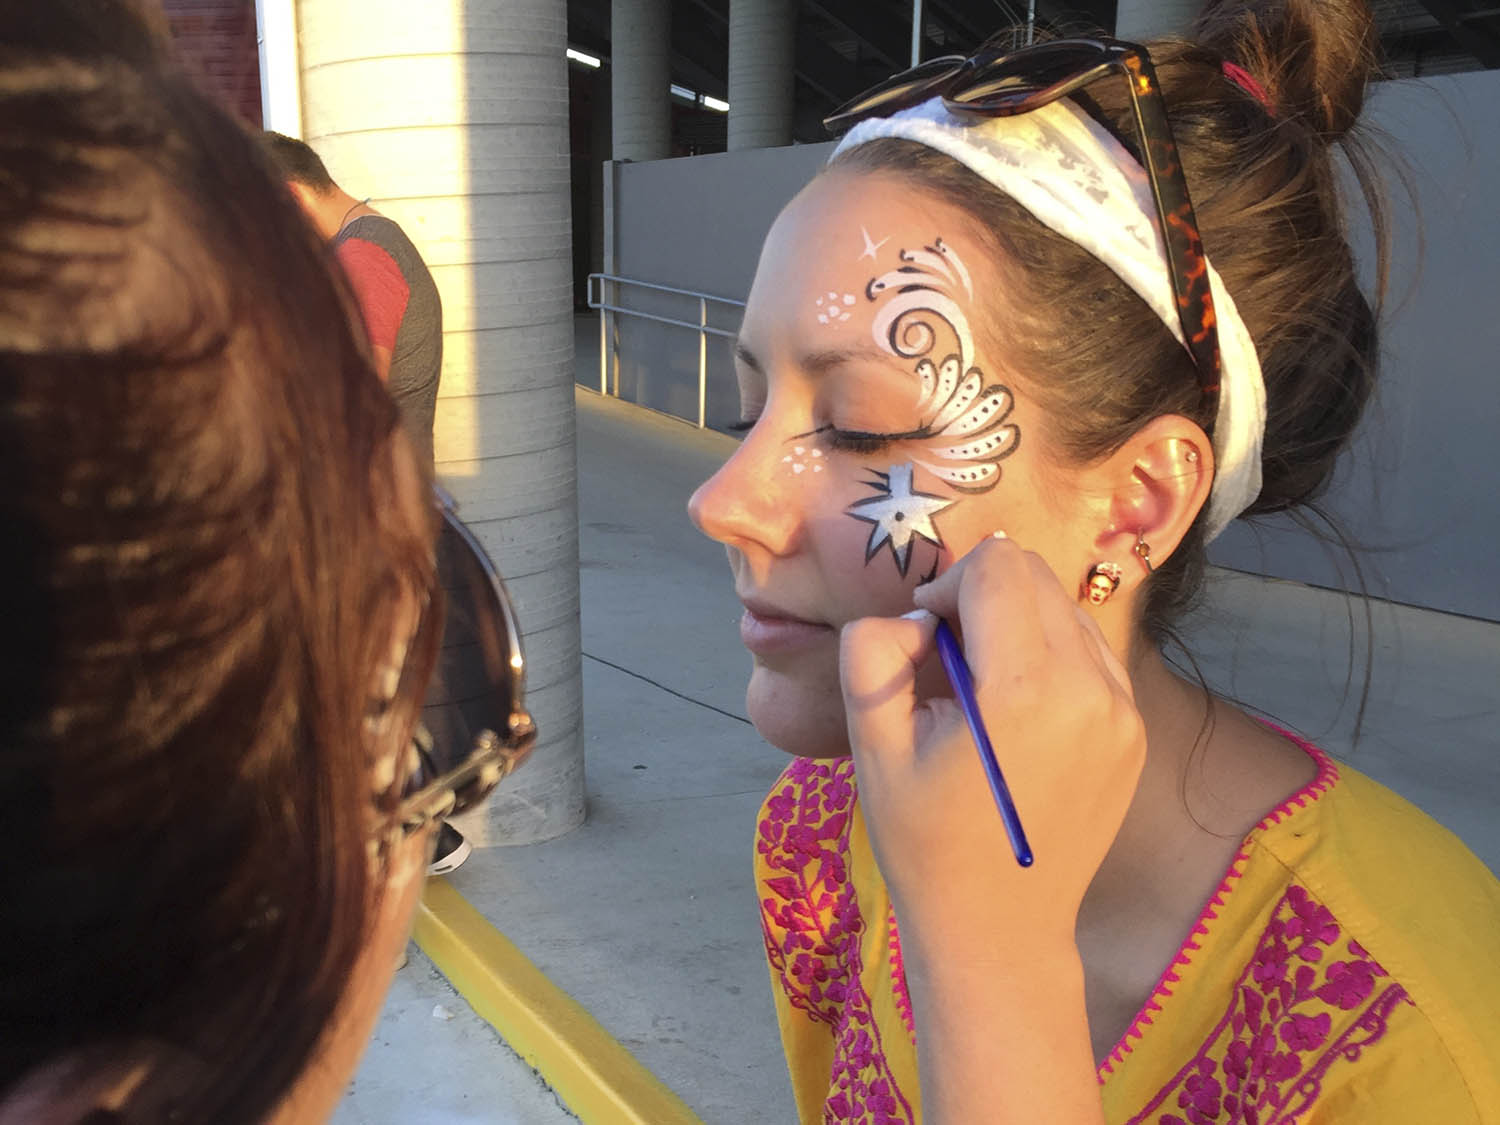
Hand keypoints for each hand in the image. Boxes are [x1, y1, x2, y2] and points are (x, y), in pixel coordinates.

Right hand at [840, 533, 1146, 959]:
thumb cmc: (926, 843)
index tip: (923, 640)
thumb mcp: (872, 746)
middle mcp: (1090, 687)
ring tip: (982, 691)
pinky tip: (1018, 712)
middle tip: (945, 662)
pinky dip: (1049, 655)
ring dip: (1017, 623)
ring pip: (1065, 607)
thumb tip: (918, 618)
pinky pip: (1090, 652)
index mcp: (1025, 690)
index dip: (946, 585)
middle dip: (980, 596)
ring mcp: (1123, 709)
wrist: (1000, 931)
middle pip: (1035, 575)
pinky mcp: (1135, 729)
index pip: (998, 566)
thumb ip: (875, 653)